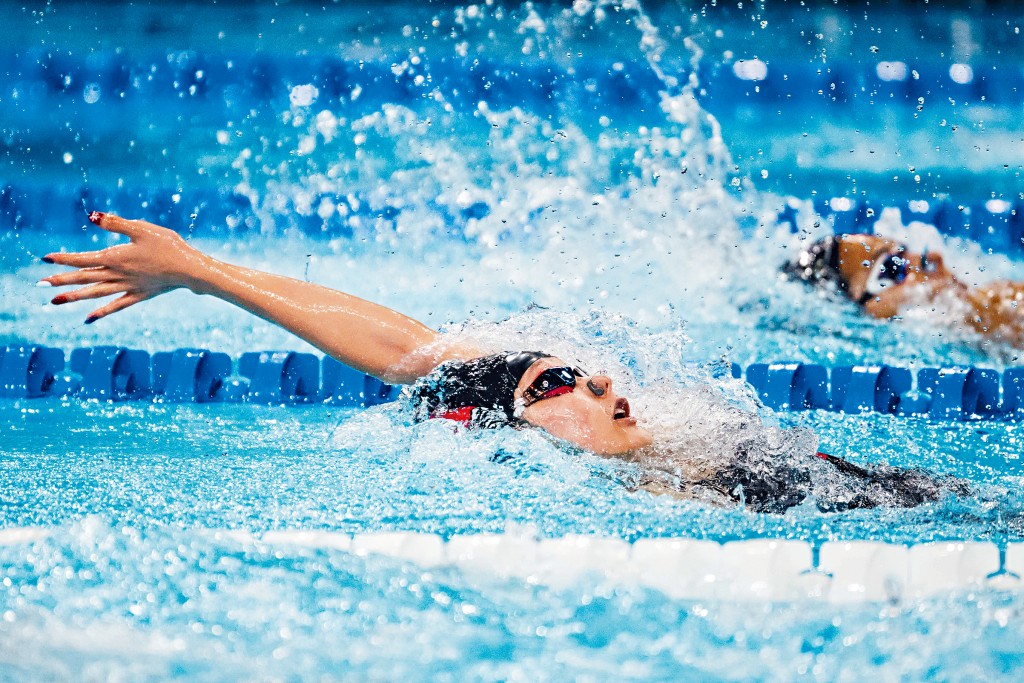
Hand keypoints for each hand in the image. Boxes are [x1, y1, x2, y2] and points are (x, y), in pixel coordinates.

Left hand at [40, 212, 210, 323]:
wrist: (189, 269)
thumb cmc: (168, 245)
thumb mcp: (142, 228)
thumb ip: (116, 223)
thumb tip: (91, 216)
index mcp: (116, 257)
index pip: (83, 258)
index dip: (64, 258)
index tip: (46, 258)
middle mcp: (118, 274)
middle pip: (85, 277)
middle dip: (62, 280)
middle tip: (41, 284)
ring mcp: (127, 287)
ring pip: (95, 293)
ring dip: (74, 297)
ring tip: (55, 302)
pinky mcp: (139, 295)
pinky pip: (116, 305)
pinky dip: (101, 312)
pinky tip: (88, 318)